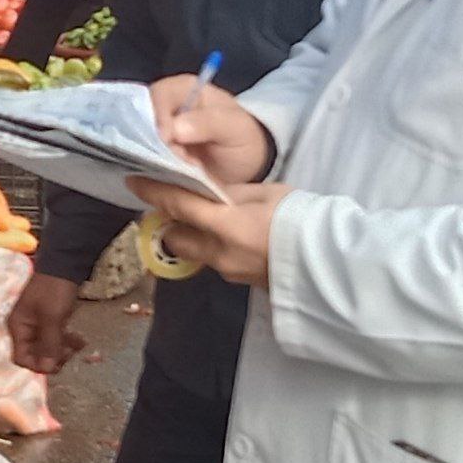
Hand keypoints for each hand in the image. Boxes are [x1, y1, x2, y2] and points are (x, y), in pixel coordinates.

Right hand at [6, 272, 86, 374]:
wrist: (65, 263)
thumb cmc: (54, 290)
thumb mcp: (52, 318)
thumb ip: (49, 344)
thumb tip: (47, 369)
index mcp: (18, 327)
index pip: (21, 358)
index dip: (37, 365)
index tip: (56, 364)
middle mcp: (24, 327)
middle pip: (35, 355)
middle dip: (53, 357)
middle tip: (71, 352)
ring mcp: (37, 323)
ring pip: (48, 348)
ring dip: (63, 350)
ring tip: (80, 343)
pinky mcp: (49, 319)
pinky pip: (55, 338)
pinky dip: (66, 341)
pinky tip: (80, 339)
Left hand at [138, 177, 291, 287]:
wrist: (330, 263)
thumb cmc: (302, 218)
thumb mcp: (266, 194)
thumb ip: (232, 194)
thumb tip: (208, 191)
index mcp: (225, 224)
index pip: (177, 205)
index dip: (152, 192)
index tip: (133, 181)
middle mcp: (218, 252)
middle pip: (174, 237)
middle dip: (166, 221)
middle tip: (172, 203)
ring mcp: (227, 271)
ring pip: (191, 252)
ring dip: (187, 236)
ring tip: (200, 219)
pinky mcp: (238, 281)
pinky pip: (212, 262)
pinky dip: (209, 247)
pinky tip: (225, 236)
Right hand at [149, 75, 274, 184]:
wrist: (246, 167)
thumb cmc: (242, 138)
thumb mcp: (233, 128)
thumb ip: (208, 123)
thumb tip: (175, 128)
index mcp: (184, 89)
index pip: (159, 96)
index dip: (158, 117)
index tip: (166, 140)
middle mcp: (165, 106)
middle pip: (142, 118)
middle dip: (155, 141)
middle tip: (178, 158)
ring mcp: (158, 131)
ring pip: (141, 140)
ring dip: (156, 157)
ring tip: (183, 167)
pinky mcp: (155, 153)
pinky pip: (144, 157)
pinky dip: (156, 167)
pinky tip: (175, 174)